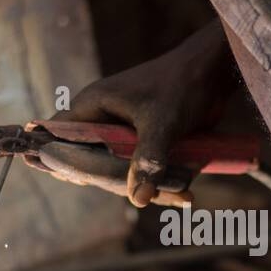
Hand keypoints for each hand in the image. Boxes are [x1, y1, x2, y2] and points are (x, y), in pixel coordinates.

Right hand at [28, 21, 234, 207]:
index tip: (79, 180)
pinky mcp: (144, 137)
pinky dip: (159, 179)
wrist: (213, 71)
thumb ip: (147, 161)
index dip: (59, 159)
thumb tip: (138, 200)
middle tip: (145, 194)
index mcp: (92, 105)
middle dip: (116, 183)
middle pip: (90, 160)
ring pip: (119, 167)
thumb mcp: (161, 125)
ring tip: (179, 197)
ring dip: (146, 186)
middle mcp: (103, 117)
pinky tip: (184, 194)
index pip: (57, 134)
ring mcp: (123, 128)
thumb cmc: (181, 86)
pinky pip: (141, 165)